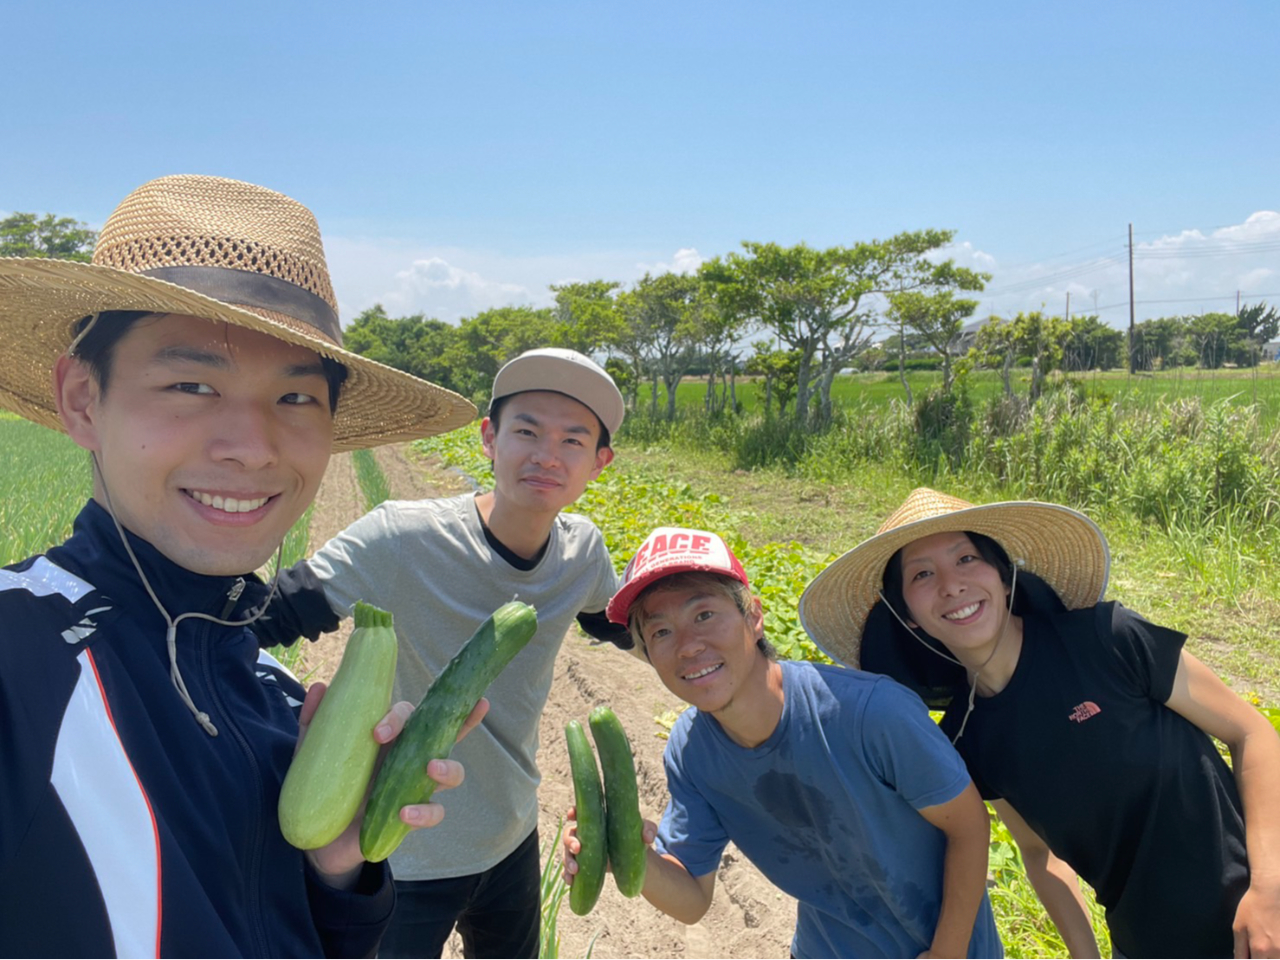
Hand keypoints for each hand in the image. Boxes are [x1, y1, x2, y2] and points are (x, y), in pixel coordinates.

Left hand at [299, 684, 488, 887]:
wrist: (320, 839)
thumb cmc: (325, 787)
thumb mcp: (314, 754)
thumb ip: (316, 722)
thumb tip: (320, 688)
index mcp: (391, 738)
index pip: (408, 714)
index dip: (398, 717)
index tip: (377, 734)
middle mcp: (410, 758)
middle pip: (447, 733)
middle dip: (465, 720)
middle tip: (465, 713)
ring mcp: (415, 787)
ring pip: (453, 772)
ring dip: (449, 767)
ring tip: (431, 768)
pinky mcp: (413, 817)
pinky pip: (435, 812)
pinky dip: (425, 812)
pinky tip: (404, 813)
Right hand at [561, 804, 656, 884]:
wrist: (633, 862)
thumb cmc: (636, 838)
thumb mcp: (645, 831)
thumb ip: (648, 829)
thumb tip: (647, 838)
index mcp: (597, 820)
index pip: (581, 812)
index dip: (573, 811)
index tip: (572, 815)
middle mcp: (585, 833)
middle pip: (569, 833)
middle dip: (570, 841)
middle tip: (578, 849)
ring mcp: (581, 851)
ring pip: (567, 853)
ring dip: (567, 861)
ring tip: (575, 871)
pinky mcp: (582, 866)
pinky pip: (568, 870)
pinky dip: (566, 875)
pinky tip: (570, 882)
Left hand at [1234, 880, 1279, 957]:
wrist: (1272, 893)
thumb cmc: (1253, 908)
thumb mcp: (1239, 927)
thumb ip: (1240, 948)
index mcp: (1259, 949)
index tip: (1250, 955)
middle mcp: (1276, 952)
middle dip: (1261, 958)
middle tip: (1257, 951)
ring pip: (1277, 958)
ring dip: (1271, 956)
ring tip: (1265, 949)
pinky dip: (1278, 952)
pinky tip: (1274, 945)